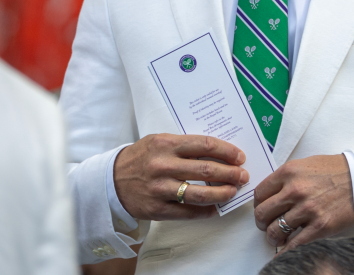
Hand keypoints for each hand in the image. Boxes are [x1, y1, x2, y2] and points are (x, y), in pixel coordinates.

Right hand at [113, 134, 247, 220]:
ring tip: (233, 192)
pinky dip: (205, 211)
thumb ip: (184, 145)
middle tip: (242, 176)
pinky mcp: (157, 209)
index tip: (239, 157)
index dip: (226, 151)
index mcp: (166, 144)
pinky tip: (216, 208)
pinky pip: (187, 212)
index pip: (204, 145)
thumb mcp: (159, 142)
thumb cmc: (141, 157)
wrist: (111, 180)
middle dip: (230, 173)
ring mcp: (160, 188)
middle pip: (207, 170)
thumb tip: (218, 152)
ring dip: (222, 193)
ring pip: (200, 194)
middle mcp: (163, 165)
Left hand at [253, 154, 353, 252]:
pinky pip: (294, 244)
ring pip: (275, 231)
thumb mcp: (305, 164)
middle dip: (262, 223)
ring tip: (278, 237)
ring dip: (273, 237)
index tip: (262, 209)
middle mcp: (294, 190)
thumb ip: (286, 177)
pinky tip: (283, 253)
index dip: (258, 205)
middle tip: (266, 225)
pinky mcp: (319, 226)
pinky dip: (285, 252)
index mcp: (289, 172)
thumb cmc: (335, 171)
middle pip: (263, 213)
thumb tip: (271, 194)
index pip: (260, 193)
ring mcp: (307, 209)